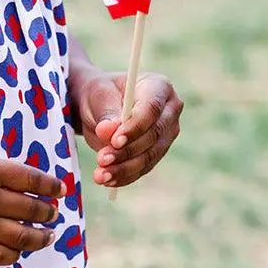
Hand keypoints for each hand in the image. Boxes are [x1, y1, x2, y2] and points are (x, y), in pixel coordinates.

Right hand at [0, 141, 64, 265]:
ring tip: (45, 236)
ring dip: (39, 237)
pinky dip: (12, 254)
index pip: (34, 181)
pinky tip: (17, 251)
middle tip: (53, 214)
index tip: (60, 191)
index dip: (51, 187)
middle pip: (31, 210)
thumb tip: (14, 182)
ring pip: (20, 237)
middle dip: (47, 213)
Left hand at [74, 72, 183, 188]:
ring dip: (124, 169)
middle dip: (127, 151)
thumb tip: (108, 131)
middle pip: (154, 135)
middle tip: (102, 160)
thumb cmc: (100, 94)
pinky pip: (144, 168)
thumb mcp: (98, 96)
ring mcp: (166, 134)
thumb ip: (106, 113)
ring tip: (100, 175)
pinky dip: (125, 176)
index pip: (152, 109)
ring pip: (150, 156)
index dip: (135, 127)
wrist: (97, 107)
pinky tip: (107, 180)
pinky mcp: (157, 152)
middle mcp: (170, 111)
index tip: (114, 141)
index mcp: (159, 87)